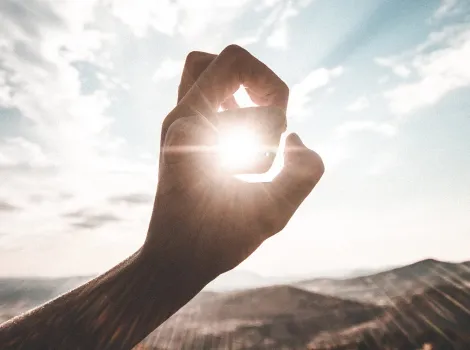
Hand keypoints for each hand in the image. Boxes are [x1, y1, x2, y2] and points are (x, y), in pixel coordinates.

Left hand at [143, 45, 323, 278]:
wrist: (172, 259)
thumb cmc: (216, 242)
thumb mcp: (272, 215)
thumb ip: (303, 172)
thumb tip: (296, 137)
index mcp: (191, 132)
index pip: (242, 78)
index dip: (274, 104)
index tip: (274, 148)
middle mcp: (177, 119)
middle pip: (225, 59)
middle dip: (264, 82)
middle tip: (274, 118)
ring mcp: (175, 123)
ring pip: (206, 66)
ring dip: (244, 85)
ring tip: (259, 118)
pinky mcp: (180, 133)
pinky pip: (203, 90)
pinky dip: (231, 97)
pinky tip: (245, 129)